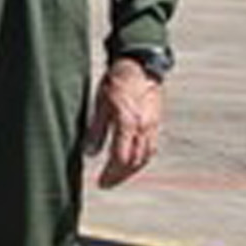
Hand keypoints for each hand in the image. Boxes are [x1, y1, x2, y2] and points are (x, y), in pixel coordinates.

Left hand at [83, 57, 164, 187]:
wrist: (140, 62)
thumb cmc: (117, 79)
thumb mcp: (100, 102)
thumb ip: (96, 129)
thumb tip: (89, 153)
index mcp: (127, 122)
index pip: (120, 158)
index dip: (110, 174)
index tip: (101, 182)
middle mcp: (143, 127)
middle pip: (134, 162)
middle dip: (120, 176)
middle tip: (107, 183)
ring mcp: (152, 125)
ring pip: (145, 156)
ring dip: (131, 170)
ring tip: (118, 176)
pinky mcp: (156, 122)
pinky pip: (151, 147)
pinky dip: (141, 158)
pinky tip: (132, 160)